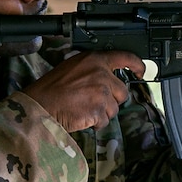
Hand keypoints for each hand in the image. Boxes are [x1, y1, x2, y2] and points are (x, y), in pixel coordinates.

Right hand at [22, 50, 145, 131]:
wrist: (39, 105)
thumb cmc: (51, 89)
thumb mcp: (73, 67)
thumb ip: (93, 70)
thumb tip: (108, 79)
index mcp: (95, 60)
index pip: (125, 57)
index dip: (138, 65)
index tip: (141, 71)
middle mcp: (101, 74)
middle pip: (122, 92)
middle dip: (112, 100)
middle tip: (92, 102)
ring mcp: (101, 92)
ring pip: (114, 109)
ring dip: (101, 113)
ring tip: (82, 109)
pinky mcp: (99, 110)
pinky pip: (104, 121)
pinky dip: (94, 123)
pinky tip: (80, 116)